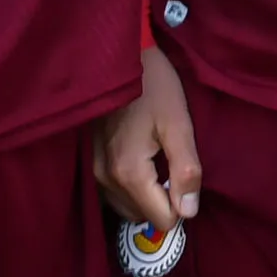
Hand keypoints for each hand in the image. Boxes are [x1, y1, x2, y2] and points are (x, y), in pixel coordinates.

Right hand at [89, 46, 203, 230]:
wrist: (117, 57)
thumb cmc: (154, 86)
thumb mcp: (179, 125)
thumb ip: (186, 171)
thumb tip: (189, 213)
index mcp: (129, 172)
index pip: (161, 220)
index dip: (180, 205)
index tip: (184, 176)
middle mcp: (105, 179)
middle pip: (142, 216)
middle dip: (162, 200)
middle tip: (172, 165)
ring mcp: (93, 172)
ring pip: (126, 207)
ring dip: (145, 195)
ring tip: (157, 161)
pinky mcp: (88, 163)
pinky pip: (113, 193)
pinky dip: (130, 187)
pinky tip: (140, 159)